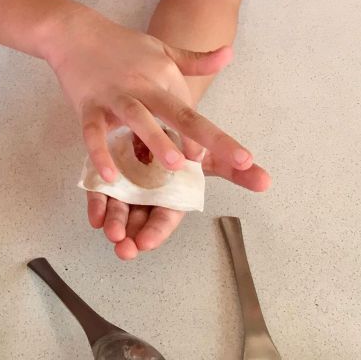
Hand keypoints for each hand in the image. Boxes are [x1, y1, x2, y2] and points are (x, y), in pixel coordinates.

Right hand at [47, 9, 253, 182]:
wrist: (74, 32)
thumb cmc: (121, 45)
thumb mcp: (162, 49)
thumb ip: (195, 60)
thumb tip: (230, 55)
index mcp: (164, 75)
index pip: (190, 109)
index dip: (208, 136)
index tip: (227, 158)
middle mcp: (142, 85)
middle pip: (179, 113)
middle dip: (208, 137)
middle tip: (242, 161)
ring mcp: (114, 95)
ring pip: (138, 118)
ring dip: (156, 140)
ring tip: (175, 164)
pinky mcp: (88, 105)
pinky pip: (94, 131)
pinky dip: (100, 153)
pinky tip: (110, 176)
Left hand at [86, 138, 270, 259]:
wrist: (157, 111)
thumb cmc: (182, 140)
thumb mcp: (208, 150)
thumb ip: (233, 167)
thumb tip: (267, 180)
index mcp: (171, 194)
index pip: (165, 217)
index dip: (157, 230)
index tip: (147, 243)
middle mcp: (147, 194)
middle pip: (139, 218)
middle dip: (132, 236)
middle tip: (123, 249)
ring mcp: (124, 186)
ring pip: (118, 209)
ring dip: (114, 223)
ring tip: (109, 233)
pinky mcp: (104, 174)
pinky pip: (99, 192)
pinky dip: (96, 205)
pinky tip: (94, 217)